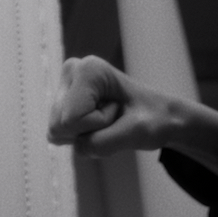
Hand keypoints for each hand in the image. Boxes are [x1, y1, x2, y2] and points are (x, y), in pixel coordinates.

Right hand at [47, 55, 188, 154]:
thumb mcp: (136, 133)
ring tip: (109, 119)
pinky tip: (100, 123)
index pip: (71, 119)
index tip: (119, 110)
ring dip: (86, 135)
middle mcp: (72, 71)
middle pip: (59, 126)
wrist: (160, 116)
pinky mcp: (63, 100)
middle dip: (89, 131)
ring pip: (57, 132)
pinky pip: (61, 135)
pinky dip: (82, 136)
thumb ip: (102, 143)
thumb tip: (76, 147)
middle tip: (114, 117)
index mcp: (88, 69)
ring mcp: (65, 85)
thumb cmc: (153, 119)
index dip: (97, 125)